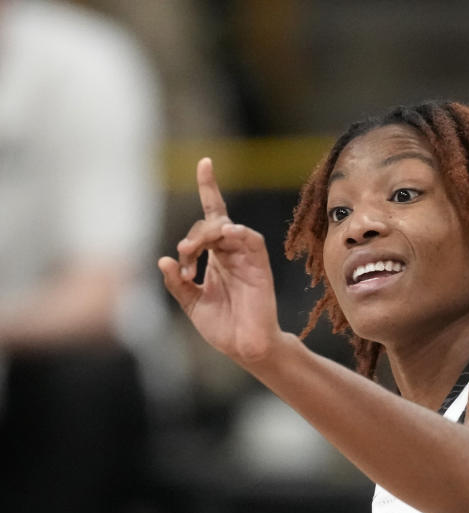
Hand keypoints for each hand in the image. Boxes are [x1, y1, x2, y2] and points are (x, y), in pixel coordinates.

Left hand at [158, 158, 282, 365]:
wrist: (244, 348)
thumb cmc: (223, 327)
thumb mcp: (191, 303)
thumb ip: (177, 282)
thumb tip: (164, 259)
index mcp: (216, 257)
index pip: (212, 216)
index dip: (210, 188)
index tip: (205, 163)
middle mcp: (231, 253)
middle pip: (210, 223)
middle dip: (193, 237)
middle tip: (184, 257)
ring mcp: (245, 258)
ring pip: (226, 228)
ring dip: (206, 235)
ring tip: (192, 253)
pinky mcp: (259, 267)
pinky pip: (250, 240)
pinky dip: (238, 233)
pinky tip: (227, 234)